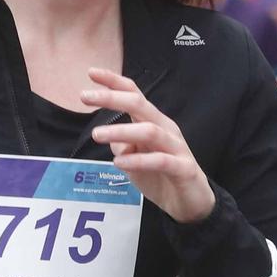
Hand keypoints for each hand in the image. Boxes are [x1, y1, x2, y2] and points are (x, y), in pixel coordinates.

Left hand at [83, 68, 215, 222]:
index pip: (134, 95)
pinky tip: (119, 163)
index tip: (91, 73)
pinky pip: (160, 160)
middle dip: (112, 98)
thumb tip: (110, 138)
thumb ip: (122, 145)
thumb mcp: (134, 159)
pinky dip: (138, 160)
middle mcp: (165, 129)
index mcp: (153, 122)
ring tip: (97, 135)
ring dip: (121, 131)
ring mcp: (176, 147)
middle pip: (140, 105)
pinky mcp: (183, 168)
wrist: (191, 202)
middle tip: (85, 97)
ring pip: (149, 131)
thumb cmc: (161, 176)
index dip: (114, 82)